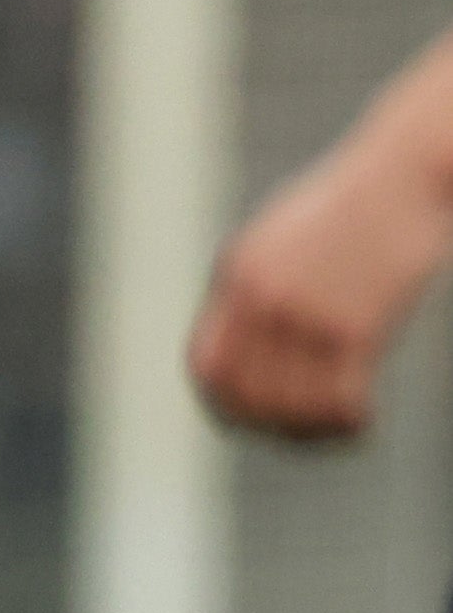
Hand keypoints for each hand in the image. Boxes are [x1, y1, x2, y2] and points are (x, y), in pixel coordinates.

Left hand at [192, 141, 452, 440]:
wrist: (403, 177)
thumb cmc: (351, 210)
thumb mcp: (284, 240)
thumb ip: (260, 288)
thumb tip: (249, 344)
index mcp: (238, 276)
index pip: (208, 368)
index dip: (228, 407)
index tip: (261, 423)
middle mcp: (261, 297)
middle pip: (247, 394)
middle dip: (276, 427)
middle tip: (311, 435)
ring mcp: (304, 311)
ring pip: (292, 403)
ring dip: (315, 430)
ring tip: (341, 428)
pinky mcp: (353, 324)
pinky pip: (337, 398)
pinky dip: (348, 423)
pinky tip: (364, 422)